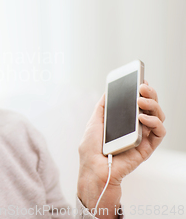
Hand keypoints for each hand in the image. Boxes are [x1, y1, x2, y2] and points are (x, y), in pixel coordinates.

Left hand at [77, 80, 165, 217]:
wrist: (93, 170)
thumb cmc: (90, 150)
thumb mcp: (94, 123)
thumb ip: (103, 108)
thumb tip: (108, 92)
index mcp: (123, 120)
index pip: (137, 103)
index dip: (142, 91)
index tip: (141, 80)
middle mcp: (135, 127)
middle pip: (150, 107)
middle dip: (150, 94)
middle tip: (143, 87)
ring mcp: (142, 137)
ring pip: (158, 117)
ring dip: (153, 106)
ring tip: (141, 101)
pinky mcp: (147, 148)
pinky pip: (159, 133)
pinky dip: (155, 123)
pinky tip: (143, 118)